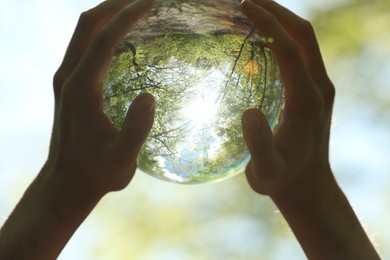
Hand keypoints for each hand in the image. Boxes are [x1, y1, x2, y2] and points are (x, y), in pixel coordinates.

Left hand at [0, 0, 154, 257]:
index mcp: (81, 90)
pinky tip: (121, 36)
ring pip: (82, 33)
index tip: (151, 3)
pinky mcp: (68, 85)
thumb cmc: (97, 174)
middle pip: (87, 26)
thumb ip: (135, 130)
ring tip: (135, 9)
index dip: (127, 18)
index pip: (104, 41)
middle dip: (115, 6)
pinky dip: (102, 32)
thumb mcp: (122, 162)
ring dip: (107, 15)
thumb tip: (150, 96)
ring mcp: (65, 79)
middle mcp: (68, 78)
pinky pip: (84, 46)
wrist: (66, 183)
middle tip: (145, 0)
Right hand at [240, 0, 333, 197]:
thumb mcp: (265, 172)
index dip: (268, 23)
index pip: (289, 48)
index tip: (243, 5)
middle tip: (246, 0)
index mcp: (307, 101)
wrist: (308, 186)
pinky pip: (301, 53)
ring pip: (305, 40)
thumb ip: (258, 145)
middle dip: (276, 11)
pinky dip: (283, 37)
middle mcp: (319, 87)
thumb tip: (249, 111)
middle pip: (303, 34)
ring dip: (281, 21)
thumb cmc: (282, 180)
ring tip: (252, 11)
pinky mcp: (315, 90)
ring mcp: (320, 87)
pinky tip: (262, 39)